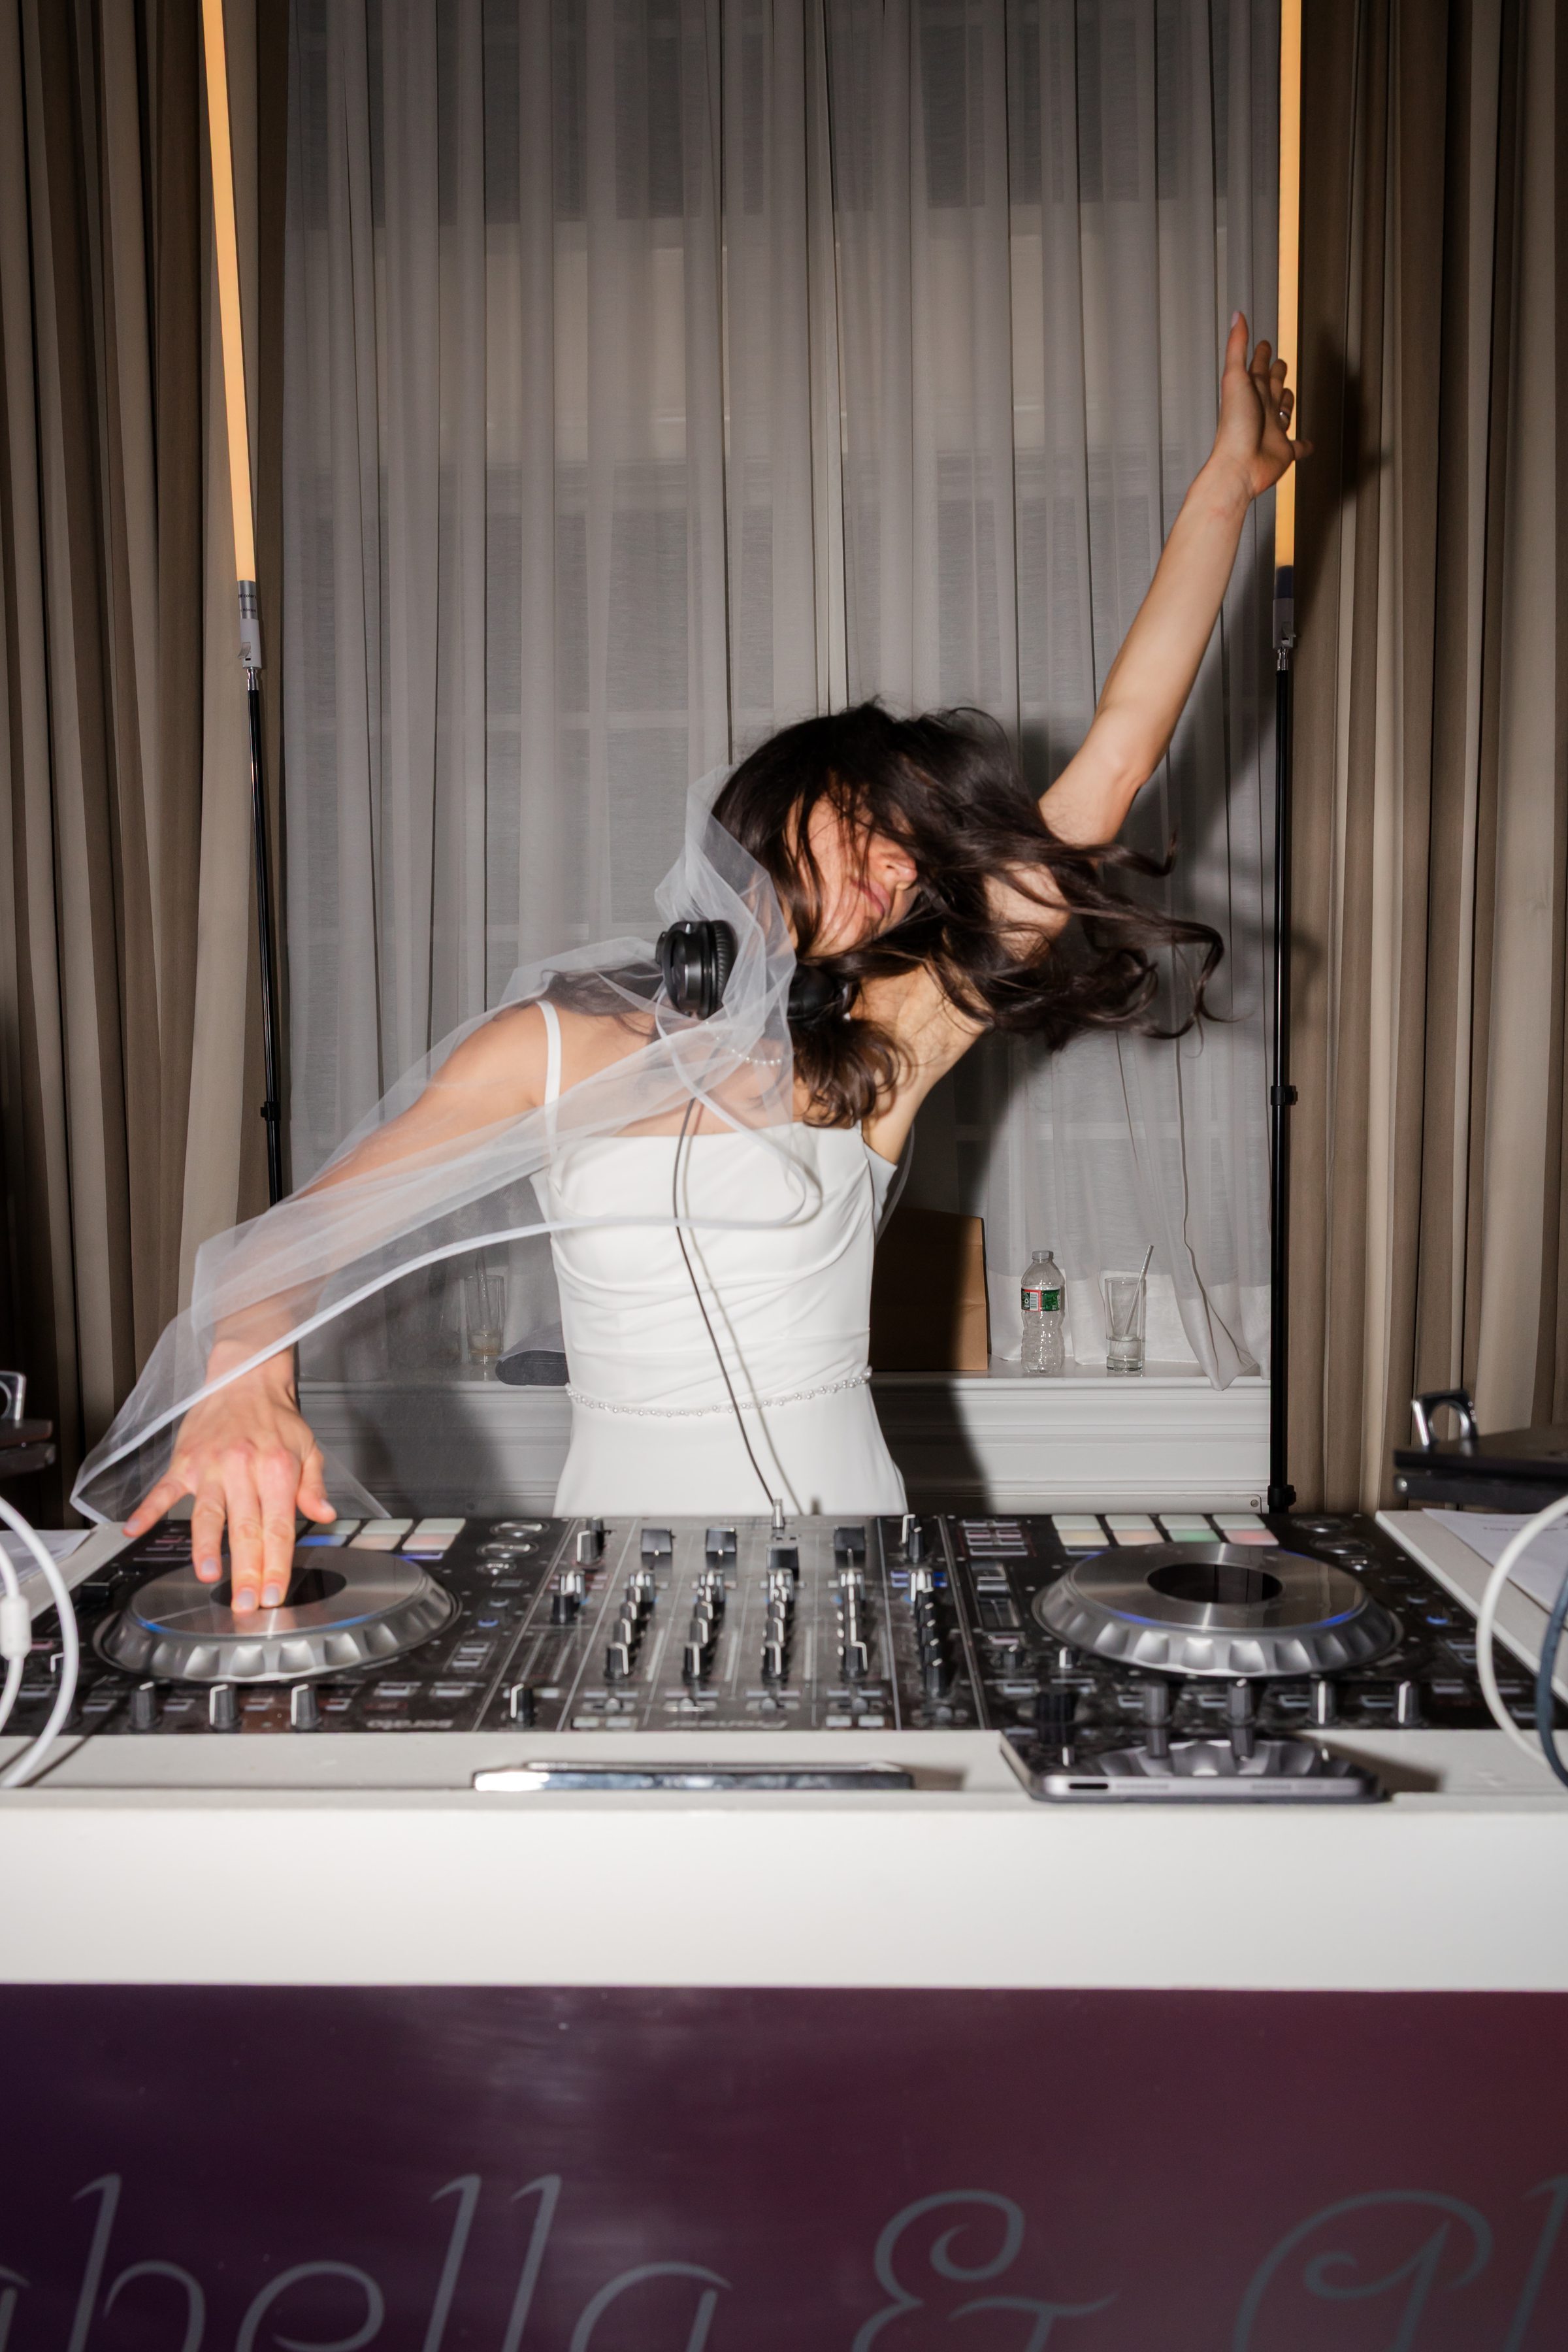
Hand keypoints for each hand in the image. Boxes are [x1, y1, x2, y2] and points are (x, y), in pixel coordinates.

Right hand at [123, 1358, 335, 1612]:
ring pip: (207, 1513)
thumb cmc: (277, 1417)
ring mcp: (212, 1466)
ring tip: (207, 1574)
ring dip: (205, 1545)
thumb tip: (324, 1516)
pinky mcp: (185, 1461)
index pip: (278, 1528)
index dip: (276, 1565)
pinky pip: (164, 1489)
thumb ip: (314, 1486)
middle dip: (246, 1570)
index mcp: (278, 1471)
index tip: (272, 1595)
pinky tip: (134, 1530)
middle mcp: (244, 1470)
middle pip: (245, 1529)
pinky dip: (148, 1509)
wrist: (246, 1376)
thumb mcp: (309, 1448)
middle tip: (243, 1603)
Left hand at [1209, 311, 1311, 501]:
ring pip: (1284, 413)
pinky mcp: (1284, 451)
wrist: (1239, 466)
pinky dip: (1303, 445)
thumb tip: (1237, 315)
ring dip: (1287, 404)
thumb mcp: (1235, 378)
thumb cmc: (1235, 425)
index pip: (1258, 368)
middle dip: (1276, 374)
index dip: (1261, 354)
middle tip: (1279, 363)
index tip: (1263, 343)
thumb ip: (1237, 347)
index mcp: (1251, 392)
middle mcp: (1262, 410)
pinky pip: (1297, 447)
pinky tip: (1307, 445)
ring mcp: (1273, 431)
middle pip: (1272, 386)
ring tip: (1287, 397)